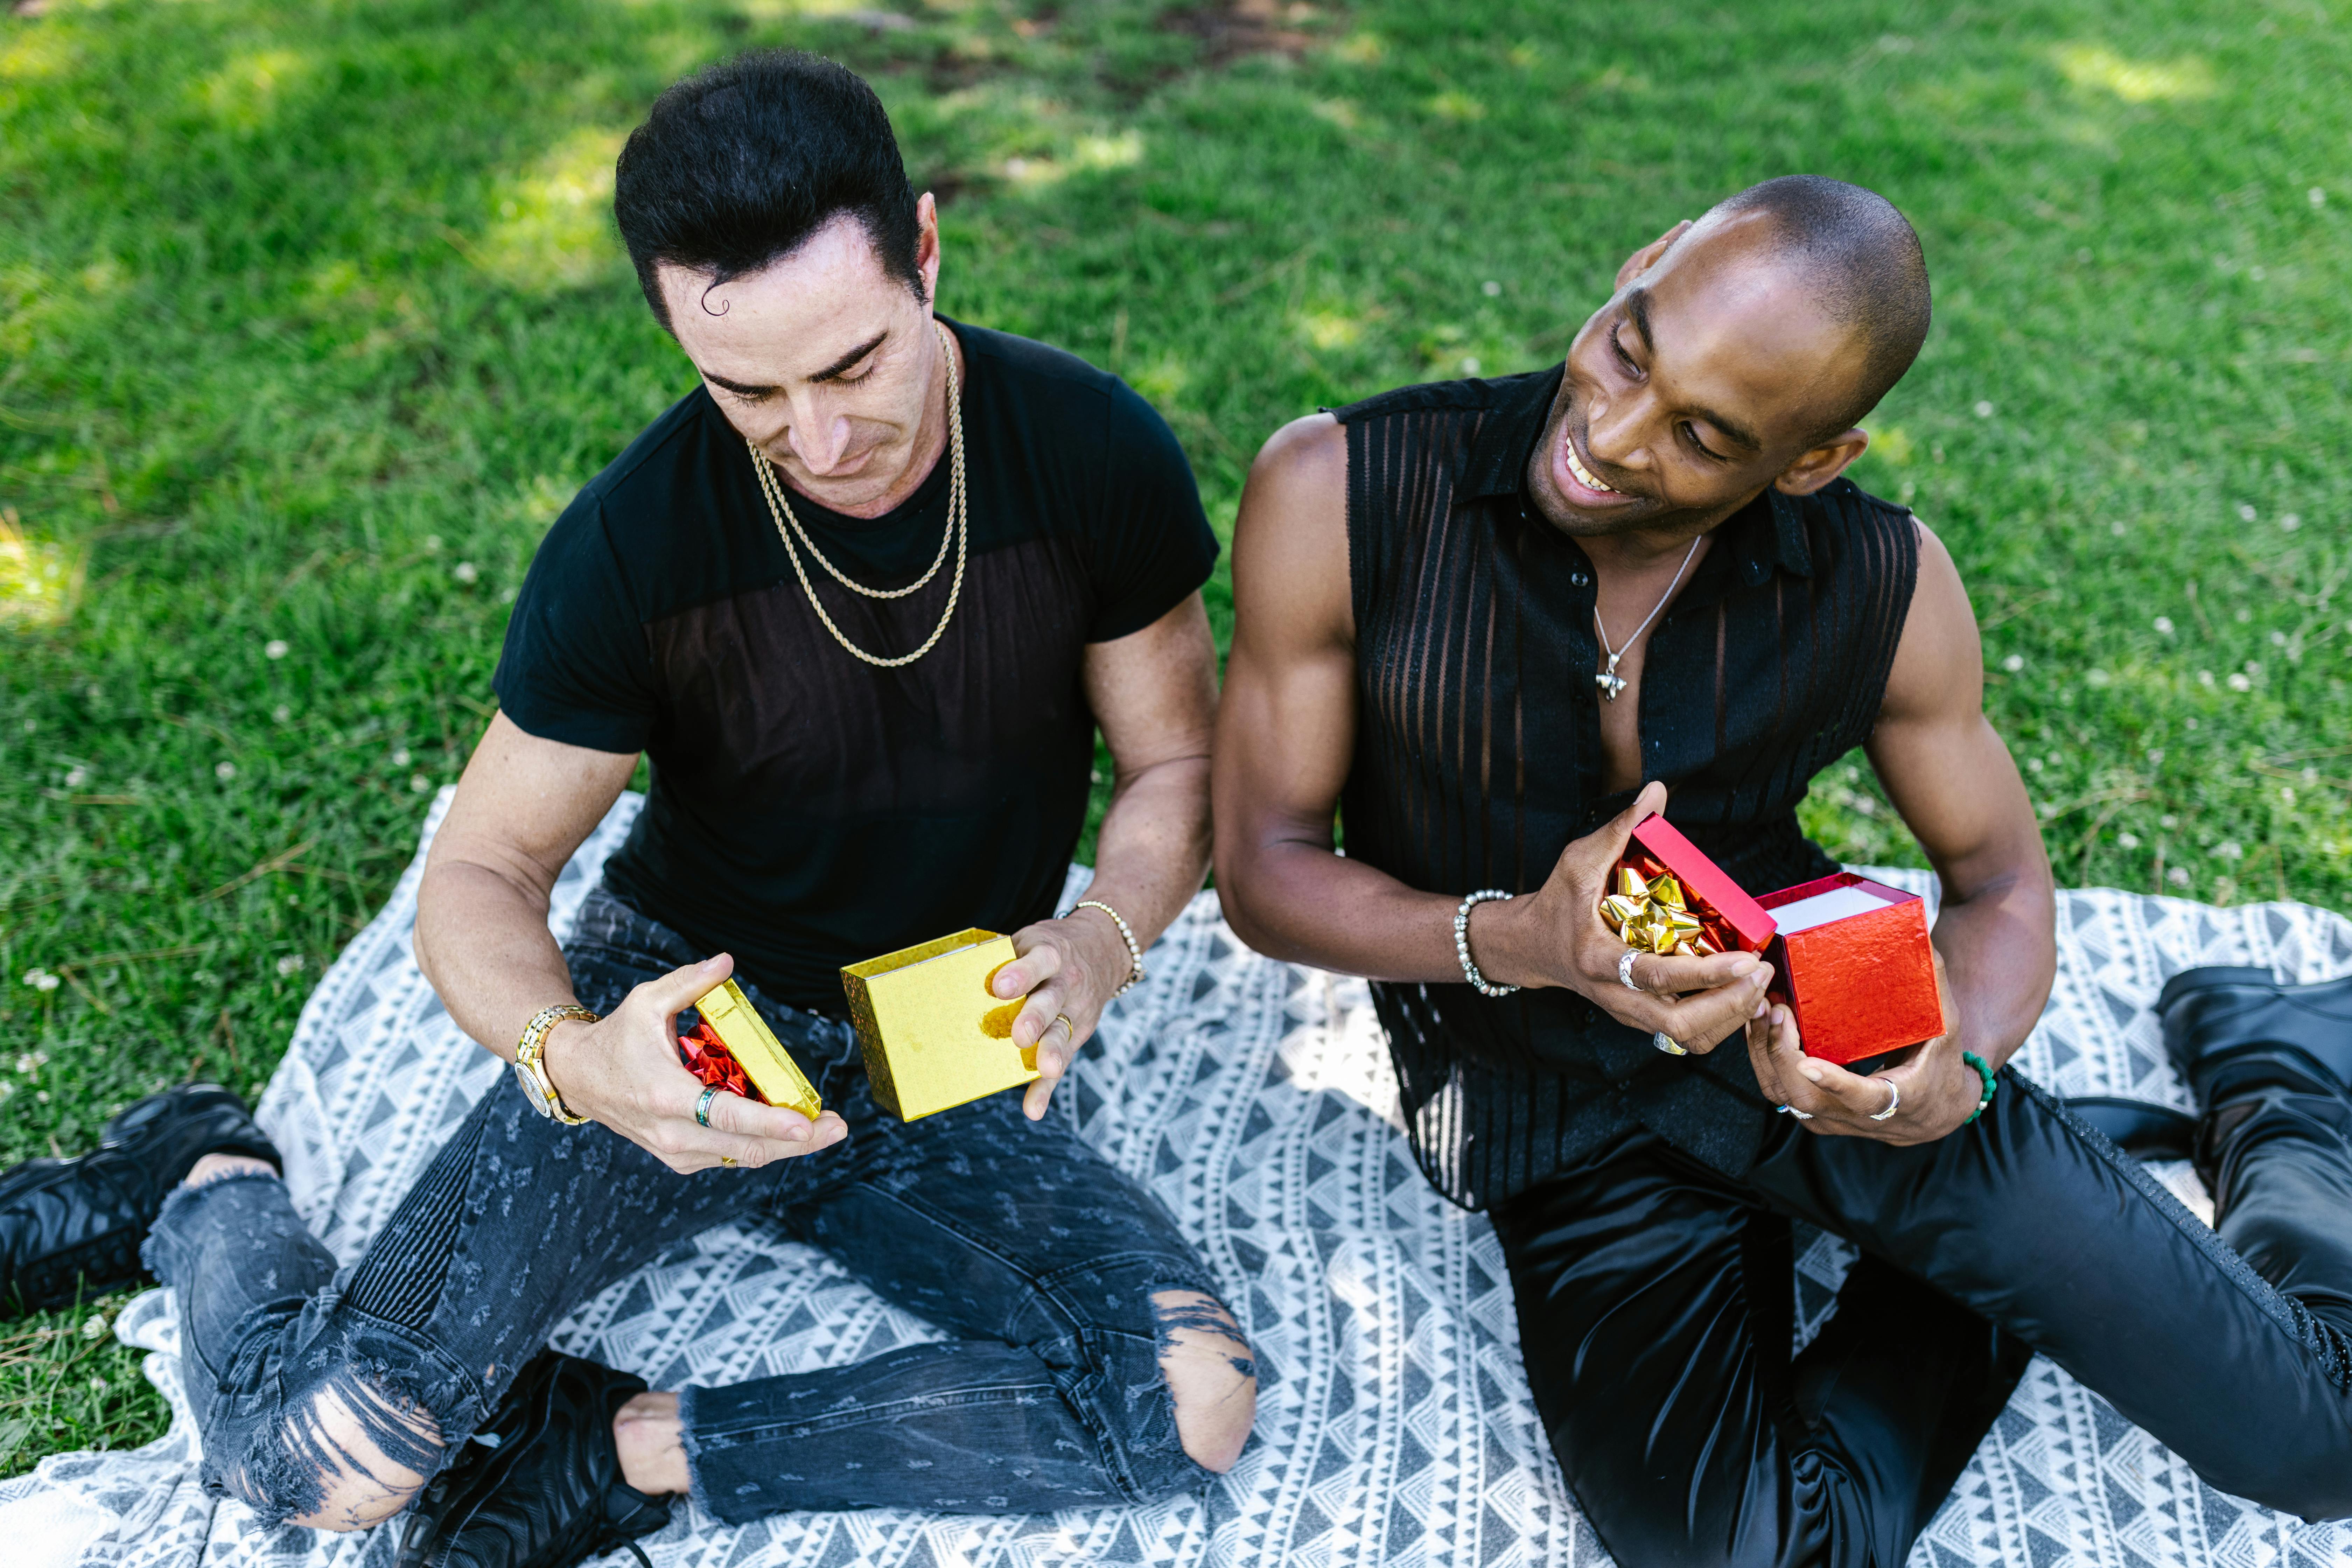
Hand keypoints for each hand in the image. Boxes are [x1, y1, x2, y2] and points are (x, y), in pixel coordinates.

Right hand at [540, 954, 847, 1171]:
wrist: (579, 1078)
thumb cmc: (617, 1038)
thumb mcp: (647, 1001)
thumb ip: (690, 983)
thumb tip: (727, 962)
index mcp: (666, 1096)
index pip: (728, 1116)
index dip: (772, 1123)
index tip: (808, 1125)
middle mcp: (673, 1132)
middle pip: (747, 1147)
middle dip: (798, 1142)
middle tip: (838, 1128)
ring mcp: (677, 1152)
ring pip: (743, 1157)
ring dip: (786, 1148)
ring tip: (825, 1130)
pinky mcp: (680, 1158)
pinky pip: (730, 1156)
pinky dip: (761, 1145)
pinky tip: (788, 1131)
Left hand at [992, 907, 1136, 1119]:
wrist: (1102, 949)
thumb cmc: (1048, 951)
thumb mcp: (1032, 941)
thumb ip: (1005, 958)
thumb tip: (952, 973)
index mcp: (1051, 954)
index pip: (1040, 960)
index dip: (1022, 973)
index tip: (999, 986)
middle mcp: (1066, 983)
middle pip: (1051, 1000)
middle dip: (1036, 1018)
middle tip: (1020, 1036)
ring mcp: (1075, 1009)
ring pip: (1062, 1032)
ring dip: (1051, 1052)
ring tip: (1045, 1069)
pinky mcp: (1078, 1033)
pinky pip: (1062, 1061)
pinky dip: (1046, 1087)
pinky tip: (1033, 1108)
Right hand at [1471, 781, 1774, 1055]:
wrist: (1531, 946)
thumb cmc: (1557, 902)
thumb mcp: (1579, 860)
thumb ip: (1620, 829)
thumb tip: (1657, 792)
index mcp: (1598, 958)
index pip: (1658, 976)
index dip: (1707, 973)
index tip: (1747, 957)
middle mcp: (1614, 994)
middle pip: (1680, 1024)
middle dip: (1730, 1005)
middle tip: (1762, 972)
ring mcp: (1627, 1012)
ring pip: (1687, 1038)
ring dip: (1730, 1018)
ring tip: (1759, 985)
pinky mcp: (1639, 1018)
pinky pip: (1685, 1036)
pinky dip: (1720, 1023)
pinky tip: (1742, 997)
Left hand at [1746, 948, 1977, 1143]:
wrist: (1933, 1112)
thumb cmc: (1939, 1066)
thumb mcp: (1944, 1030)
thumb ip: (1933, 988)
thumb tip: (1921, 939)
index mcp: (1896, 1100)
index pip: (1862, 1098)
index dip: (1835, 1083)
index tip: (1809, 1065)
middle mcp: (1856, 1117)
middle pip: (1805, 1097)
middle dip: (1781, 1052)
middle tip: (1776, 1009)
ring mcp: (1829, 1119)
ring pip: (1782, 1095)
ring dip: (1764, 1051)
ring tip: (1760, 1008)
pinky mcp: (1811, 1114)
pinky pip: (1777, 1089)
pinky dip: (1762, 1057)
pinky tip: (1758, 1023)